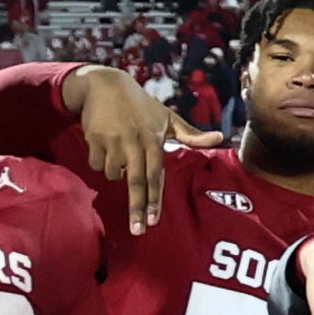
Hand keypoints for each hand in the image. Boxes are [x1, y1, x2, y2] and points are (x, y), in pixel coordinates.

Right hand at [65, 63, 220, 236]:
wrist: (104, 84)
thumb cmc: (141, 105)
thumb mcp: (167, 117)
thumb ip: (190, 135)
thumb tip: (219, 138)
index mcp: (153, 140)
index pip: (155, 176)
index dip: (154, 200)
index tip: (153, 221)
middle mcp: (134, 143)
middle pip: (136, 182)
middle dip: (137, 208)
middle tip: (138, 230)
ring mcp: (113, 141)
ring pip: (113, 174)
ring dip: (115, 172)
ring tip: (119, 152)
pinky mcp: (94, 139)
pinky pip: (97, 164)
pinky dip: (101, 161)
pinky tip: (105, 144)